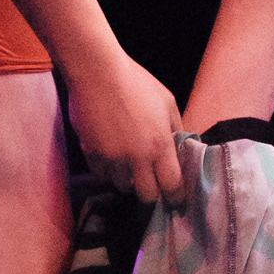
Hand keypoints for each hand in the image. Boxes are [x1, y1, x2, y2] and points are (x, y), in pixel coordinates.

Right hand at [66, 52, 185, 207]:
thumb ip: (176, 128)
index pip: (172, 185)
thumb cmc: (137, 83)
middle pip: (147, 195)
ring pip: (122, 187)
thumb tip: (181, 147)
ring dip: (128, 181)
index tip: (177, 201)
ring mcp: (113, 159)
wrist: (97, 73)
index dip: (176, 197)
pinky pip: (102, 175)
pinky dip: (108, 171)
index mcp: (160, 145)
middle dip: (152, 193)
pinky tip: (110, 158)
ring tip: (128, 167)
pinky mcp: (92, 155)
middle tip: (151, 185)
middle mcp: (138, 158)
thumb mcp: (167, 101)